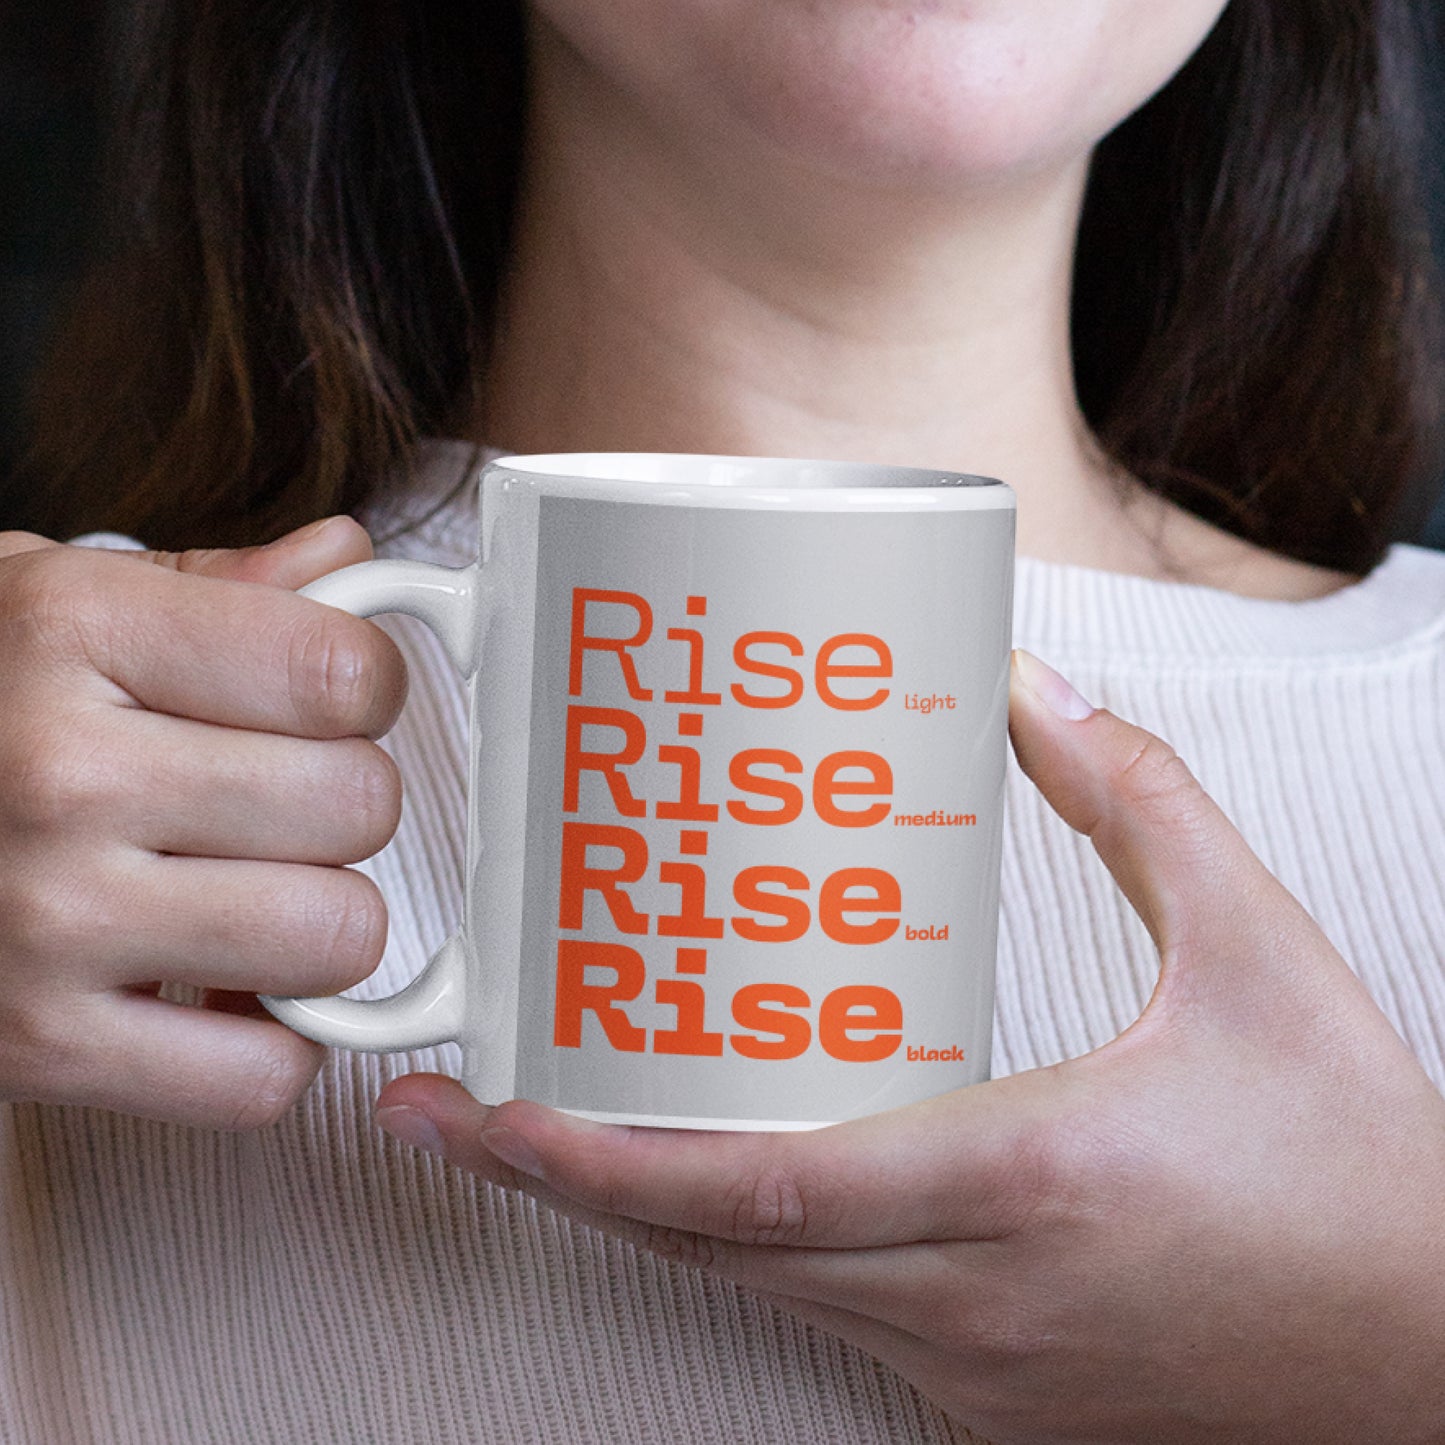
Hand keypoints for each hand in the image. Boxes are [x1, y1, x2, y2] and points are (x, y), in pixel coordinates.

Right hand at [0, 519, 406, 1126]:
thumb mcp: (50, 602)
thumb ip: (215, 585)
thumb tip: (346, 559)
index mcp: (72, 632)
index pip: (346, 673)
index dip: (366, 691)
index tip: (328, 703)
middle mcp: (58, 776)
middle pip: (359, 805)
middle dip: (338, 805)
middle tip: (266, 804)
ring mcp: (47, 923)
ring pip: (337, 936)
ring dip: (313, 923)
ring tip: (239, 890)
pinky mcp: (39, 1051)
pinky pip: (264, 1076)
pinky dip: (268, 1044)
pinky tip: (215, 988)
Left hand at [377, 651, 1444, 1443]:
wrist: (1438, 1359)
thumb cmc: (1357, 1171)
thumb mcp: (1259, 952)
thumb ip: (1140, 804)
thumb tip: (1033, 695)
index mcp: (1026, 1181)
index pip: (759, 1190)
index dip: (598, 1157)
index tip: (484, 1108)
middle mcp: (972, 1294)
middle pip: (706, 1250)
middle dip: (551, 1184)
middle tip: (443, 1110)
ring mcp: (972, 1363)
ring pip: (747, 1292)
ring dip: (630, 1213)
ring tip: (536, 1128)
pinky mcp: (988, 1389)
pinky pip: (816, 1315)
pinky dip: (729, 1250)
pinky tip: (697, 1179)